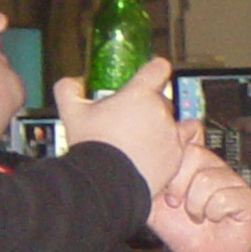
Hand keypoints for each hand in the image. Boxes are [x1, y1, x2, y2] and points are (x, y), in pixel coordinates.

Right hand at [54, 57, 183, 200]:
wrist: (104, 183)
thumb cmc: (91, 147)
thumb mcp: (71, 112)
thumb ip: (68, 89)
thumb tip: (75, 82)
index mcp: (139, 94)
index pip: (158, 68)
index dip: (155, 69)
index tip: (152, 74)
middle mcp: (160, 111)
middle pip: (164, 99)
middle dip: (150, 106)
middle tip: (132, 119)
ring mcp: (171, 134)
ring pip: (176, 122)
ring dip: (166, 126)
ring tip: (149, 137)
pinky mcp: (177, 156)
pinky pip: (182, 146)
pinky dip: (170, 148)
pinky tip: (154, 154)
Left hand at [148, 140, 250, 251]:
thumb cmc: (183, 229)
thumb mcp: (154, 203)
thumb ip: (148, 180)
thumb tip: (138, 161)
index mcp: (192, 163)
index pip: (189, 132)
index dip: (175, 150)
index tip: (166, 178)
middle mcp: (213, 166)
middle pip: (194, 153)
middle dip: (178, 183)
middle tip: (177, 202)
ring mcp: (231, 180)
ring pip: (207, 179)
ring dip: (195, 205)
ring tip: (197, 215)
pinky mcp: (245, 197)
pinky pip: (223, 197)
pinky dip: (213, 213)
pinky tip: (215, 218)